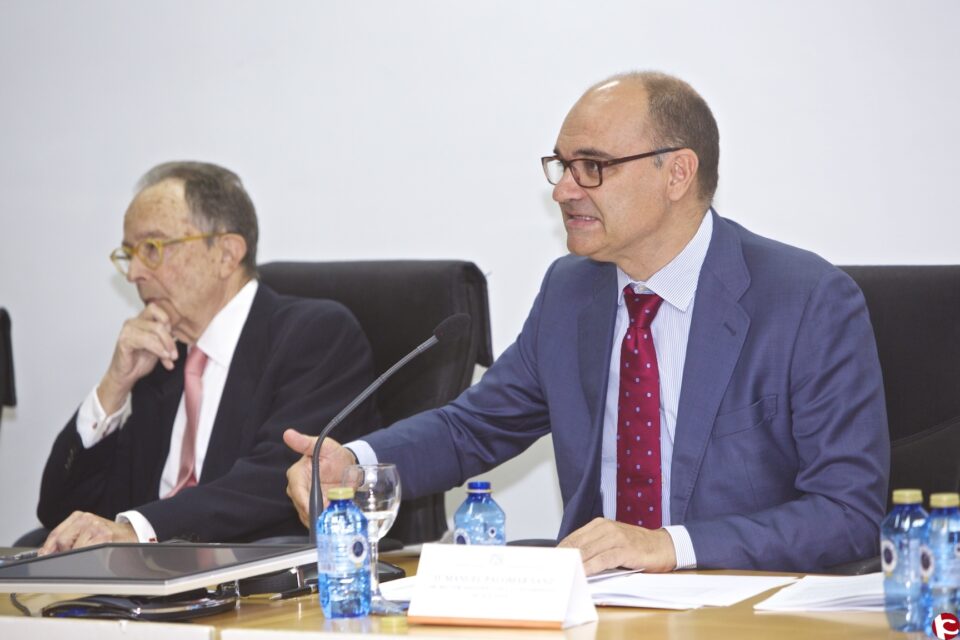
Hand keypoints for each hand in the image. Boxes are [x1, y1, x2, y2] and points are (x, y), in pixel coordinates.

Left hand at [40, 511, 137, 554]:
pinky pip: (84, 552)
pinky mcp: (104, 536)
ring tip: (91, 551)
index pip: (55, 534)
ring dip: (78, 555)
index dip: (48, 549)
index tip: (45, 557)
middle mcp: (86, 519)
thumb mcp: (85, 532)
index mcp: (79, 517)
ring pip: (72, 549)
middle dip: (64, 552)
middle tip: (77, 553)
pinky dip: (87, 557)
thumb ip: (65, 539)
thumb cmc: (107, 537)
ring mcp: (95, 526)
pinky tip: (97, 552)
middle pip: (61, 541)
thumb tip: (45, 554)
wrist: (131, 535)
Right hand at [97, 303, 178, 412]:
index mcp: (142, 320)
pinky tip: (163, 357)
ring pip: (156, 329)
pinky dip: (158, 349)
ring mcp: (128, 329)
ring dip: (166, 346)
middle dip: (170, 339)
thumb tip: (179, 332)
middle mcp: (134, 321)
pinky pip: (147, 340)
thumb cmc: (140, 360)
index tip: (173, 338)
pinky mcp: (125, 339)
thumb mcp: (159, 346)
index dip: (169, 323)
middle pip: (160, 322)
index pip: (157, 309)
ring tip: (169, 358)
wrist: (127, 375)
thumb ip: (166, 336)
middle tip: (174, 354)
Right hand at [283, 428, 357, 527]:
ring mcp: (304, 500)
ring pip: (306, 515)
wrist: (346, 466)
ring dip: (319, 517)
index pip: (296, 489)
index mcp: (297, 473)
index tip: (316, 507)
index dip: (305, 500)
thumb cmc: (334, 455)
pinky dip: (322, 521)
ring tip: (333, 515)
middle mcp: (297, 488)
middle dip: (315, 511)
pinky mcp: (312, 508)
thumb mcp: (324, 446)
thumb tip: (288, 434)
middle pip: (301, 505)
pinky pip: (314, 519)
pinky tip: (331, 519)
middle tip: (329, 513)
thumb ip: (305, 443)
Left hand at [558, 517, 676, 574]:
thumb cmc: (636, 547)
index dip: (560, 551)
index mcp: (599, 524)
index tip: (549, 562)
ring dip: (574, 563)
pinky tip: (583, 574)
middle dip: (563, 558)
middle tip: (552, 570)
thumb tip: (572, 561)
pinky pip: (603, 559)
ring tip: (562, 573)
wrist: (664, 546)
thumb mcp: (612, 542)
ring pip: (588, 551)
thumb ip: (594, 547)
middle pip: (577, 544)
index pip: (573, 538)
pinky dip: (591, 567)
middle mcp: (606, 528)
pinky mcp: (625, 549)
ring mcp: (616, 538)